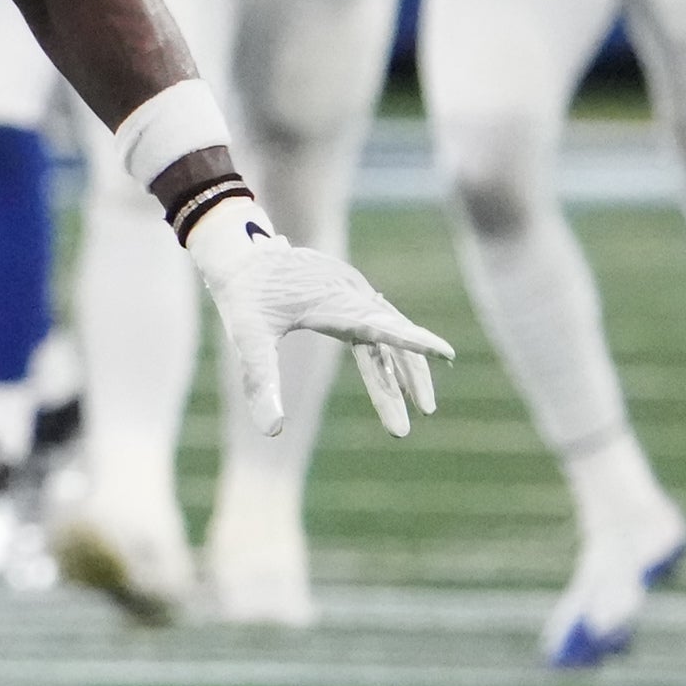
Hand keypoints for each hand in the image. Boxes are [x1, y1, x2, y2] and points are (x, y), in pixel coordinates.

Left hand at [181, 194, 453, 437]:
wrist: (239, 252)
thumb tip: (273, 432)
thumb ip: (260, 382)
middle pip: (392, 340)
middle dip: (407, 383)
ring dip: (402, 374)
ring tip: (415, 414)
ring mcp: (353, 295)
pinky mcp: (348, 297)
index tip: (445, 352)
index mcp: (334, 301)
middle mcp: (351, 296)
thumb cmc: (243, 293)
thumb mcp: (246, 337)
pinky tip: (399, 380)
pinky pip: (378, 329)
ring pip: (389, 336)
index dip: (414, 342)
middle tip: (412, 424)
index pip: (381, 326)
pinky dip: (389, 356)